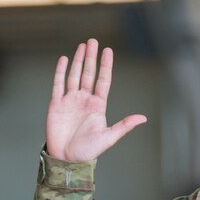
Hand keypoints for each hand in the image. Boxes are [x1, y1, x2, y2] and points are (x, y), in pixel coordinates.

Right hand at [46, 38, 146, 161]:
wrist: (67, 158)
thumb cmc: (88, 151)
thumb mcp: (109, 137)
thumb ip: (124, 125)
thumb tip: (143, 118)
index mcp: (98, 105)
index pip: (103, 80)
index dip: (105, 65)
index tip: (108, 50)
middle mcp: (84, 100)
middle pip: (88, 73)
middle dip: (91, 57)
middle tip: (93, 40)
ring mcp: (70, 100)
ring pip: (74, 75)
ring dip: (78, 60)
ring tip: (82, 45)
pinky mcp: (56, 104)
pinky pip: (58, 84)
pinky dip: (60, 71)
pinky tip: (63, 59)